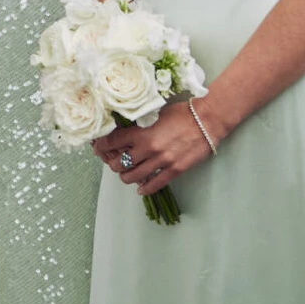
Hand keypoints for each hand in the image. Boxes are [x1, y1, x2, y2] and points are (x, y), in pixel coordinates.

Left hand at [91, 102, 217, 195]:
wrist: (206, 120)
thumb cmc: (181, 113)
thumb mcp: (154, 114)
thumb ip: (139, 124)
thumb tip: (122, 128)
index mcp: (141, 132)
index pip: (112, 142)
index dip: (101, 147)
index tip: (98, 149)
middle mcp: (148, 148)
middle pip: (120, 163)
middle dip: (112, 164)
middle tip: (112, 162)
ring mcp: (162, 161)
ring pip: (134, 176)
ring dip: (125, 177)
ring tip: (124, 175)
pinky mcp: (175, 170)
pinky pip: (155, 184)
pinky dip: (145, 189)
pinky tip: (140, 190)